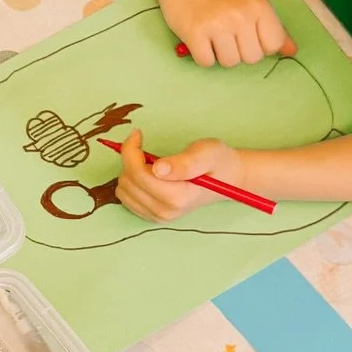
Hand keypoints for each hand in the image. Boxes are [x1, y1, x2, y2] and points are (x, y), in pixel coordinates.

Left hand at [116, 128, 244, 223]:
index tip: (138, 134)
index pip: (137, 173)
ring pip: (123, 190)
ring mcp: (158, 217)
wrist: (228, 179)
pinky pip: (127, 198)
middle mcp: (165, 211)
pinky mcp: (152, 216)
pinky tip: (146, 174)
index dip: (131, 150)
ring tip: (149, 162)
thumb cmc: (218, 162)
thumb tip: (158, 169)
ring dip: (130, 171)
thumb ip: (184, 163)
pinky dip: (131, 182)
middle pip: (128, 182)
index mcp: (177, 197)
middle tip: (146, 147)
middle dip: (131, 160)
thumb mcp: (206, 153)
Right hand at [161, 0, 296, 67]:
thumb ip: (273, 28)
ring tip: (214, 37)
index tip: (247, 34)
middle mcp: (241, 15)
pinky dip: (203, 56)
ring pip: (230, 63)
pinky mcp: (195, 33)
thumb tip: (292, 51)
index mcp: (259, 6)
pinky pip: (207, 62)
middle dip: (239, 51)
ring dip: (220, 55)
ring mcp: (217, 24)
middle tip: (227, 34)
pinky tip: (201, 40)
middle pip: (251, 58)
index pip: (273, 45)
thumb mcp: (252, 5)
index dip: (260, 45)